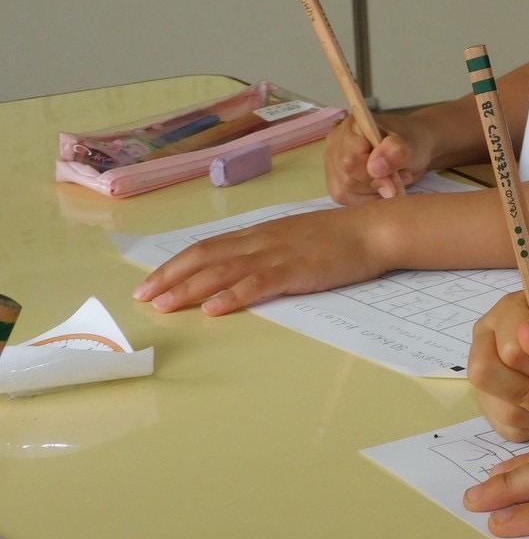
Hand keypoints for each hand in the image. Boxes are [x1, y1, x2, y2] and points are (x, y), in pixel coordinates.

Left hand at [133, 205, 389, 314]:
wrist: (375, 230)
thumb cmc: (343, 237)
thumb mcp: (298, 238)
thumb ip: (272, 250)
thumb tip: (246, 268)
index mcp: (262, 233)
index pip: (209, 247)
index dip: (177, 264)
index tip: (152, 281)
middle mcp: (263, 240)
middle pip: (206, 257)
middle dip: (171, 277)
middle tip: (143, 296)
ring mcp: (278, 254)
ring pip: (224, 270)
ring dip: (190, 287)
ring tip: (164, 304)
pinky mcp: (297, 270)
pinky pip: (257, 284)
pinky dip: (232, 296)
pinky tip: (213, 309)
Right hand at [323, 113, 428, 202]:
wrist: (414, 151)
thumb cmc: (412, 142)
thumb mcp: (411, 144)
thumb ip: (396, 152)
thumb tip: (374, 168)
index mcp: (351, 127)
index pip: (351, 159)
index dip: (373, 174)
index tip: (397, 175)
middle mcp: (336, 144)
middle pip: (347, 178)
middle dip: (377, 183)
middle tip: (401, 177)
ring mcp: (333, 164)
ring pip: (345, 191)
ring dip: (374, 192)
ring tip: (394, 181)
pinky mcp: (336, 183)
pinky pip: (346, 200)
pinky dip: (368, 199)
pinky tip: (382, 189)